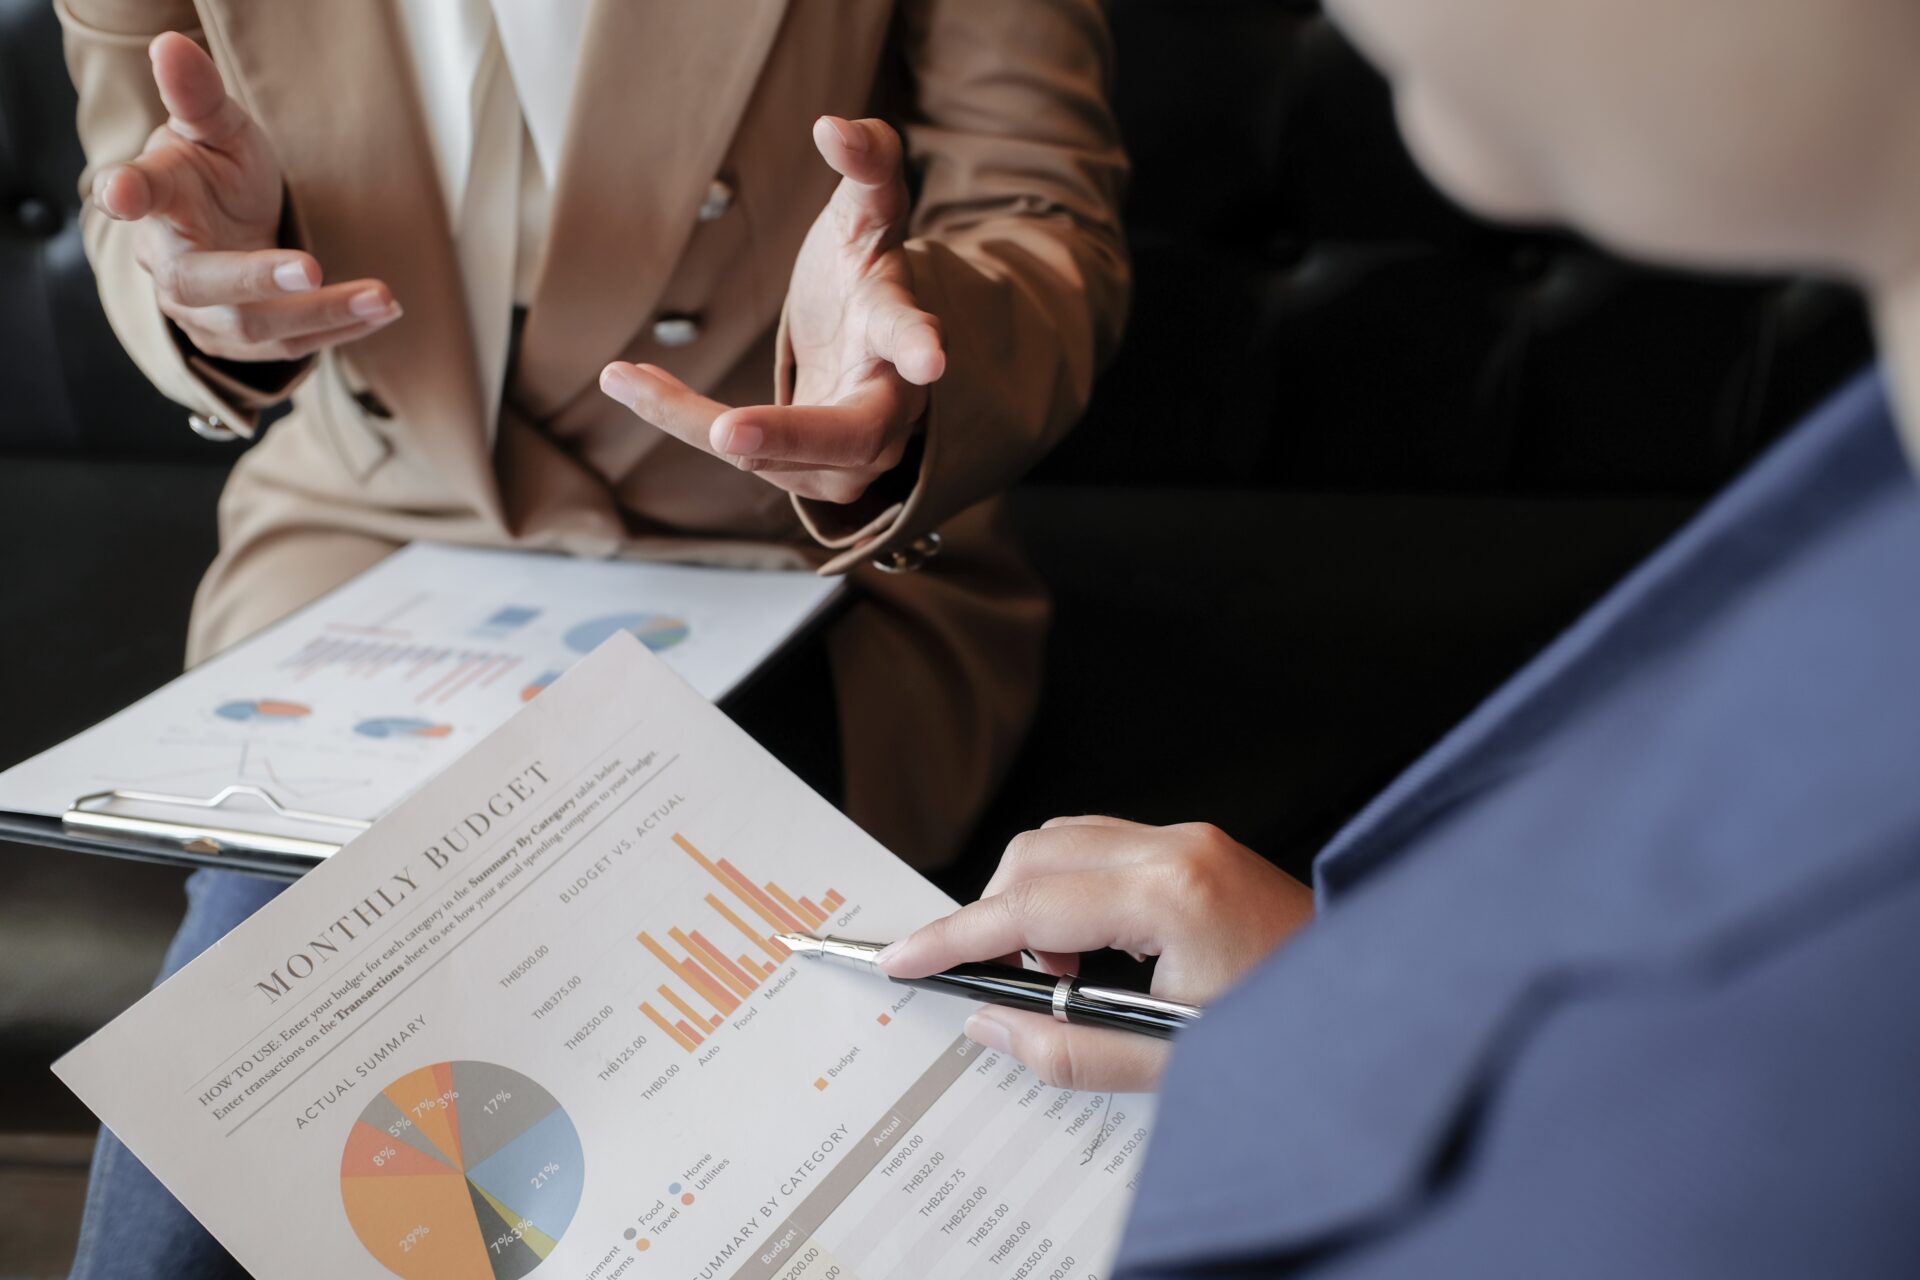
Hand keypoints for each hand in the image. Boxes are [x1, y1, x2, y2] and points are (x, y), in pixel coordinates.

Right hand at [96, 33, 399, 363]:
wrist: (228, 229)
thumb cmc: (218, 173)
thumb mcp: (219, 130)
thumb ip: (201, 96)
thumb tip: (172, 44)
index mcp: (156, 200)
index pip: (135, 192)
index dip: (126, 192)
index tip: (122, 193)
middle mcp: (169, 265)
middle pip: (203, 283)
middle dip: (259, 279)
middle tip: (312, 266)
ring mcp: (200, 313)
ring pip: (255, 326)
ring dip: (323, 314)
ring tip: (382, 298)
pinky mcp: (237, 342)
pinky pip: (288, 346)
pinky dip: (337, 330)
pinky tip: (381, 311)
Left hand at [599, 116, 943, 504]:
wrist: (866, 351)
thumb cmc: (864, 275)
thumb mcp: (866, 214)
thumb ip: (868, 163)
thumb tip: (834, 126)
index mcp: (900, 336)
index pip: (913, 339)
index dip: (920, 346)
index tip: (932, 360)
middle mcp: (887, 407)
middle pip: (853, 435)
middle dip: (791, 436)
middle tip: (730, 436)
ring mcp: (849, 455)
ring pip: (772, 456)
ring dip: (694, 421)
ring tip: (628, 379)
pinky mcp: (802, 473)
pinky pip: (736, 451)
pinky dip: (678, 417)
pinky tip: (627, 380)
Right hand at [879, 817, 1314, 1091]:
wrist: (1379, 1008)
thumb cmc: (1294, 1034)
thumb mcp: (1172, 1063)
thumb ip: (1067, 1047)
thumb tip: (991, 1020)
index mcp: (1173, 894)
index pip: (1028, 908)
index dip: (954, 938)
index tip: (902, 959)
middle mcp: (1180, 846)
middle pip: (1036, 854)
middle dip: (997, 919)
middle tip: (1010, 989)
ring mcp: (1193, 838)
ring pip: (1064, 842)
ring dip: (1037, 905)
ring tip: (1067, 980)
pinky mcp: (1201, 845)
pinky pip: (1102, 847)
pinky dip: (1074, 894)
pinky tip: (1098, 954)